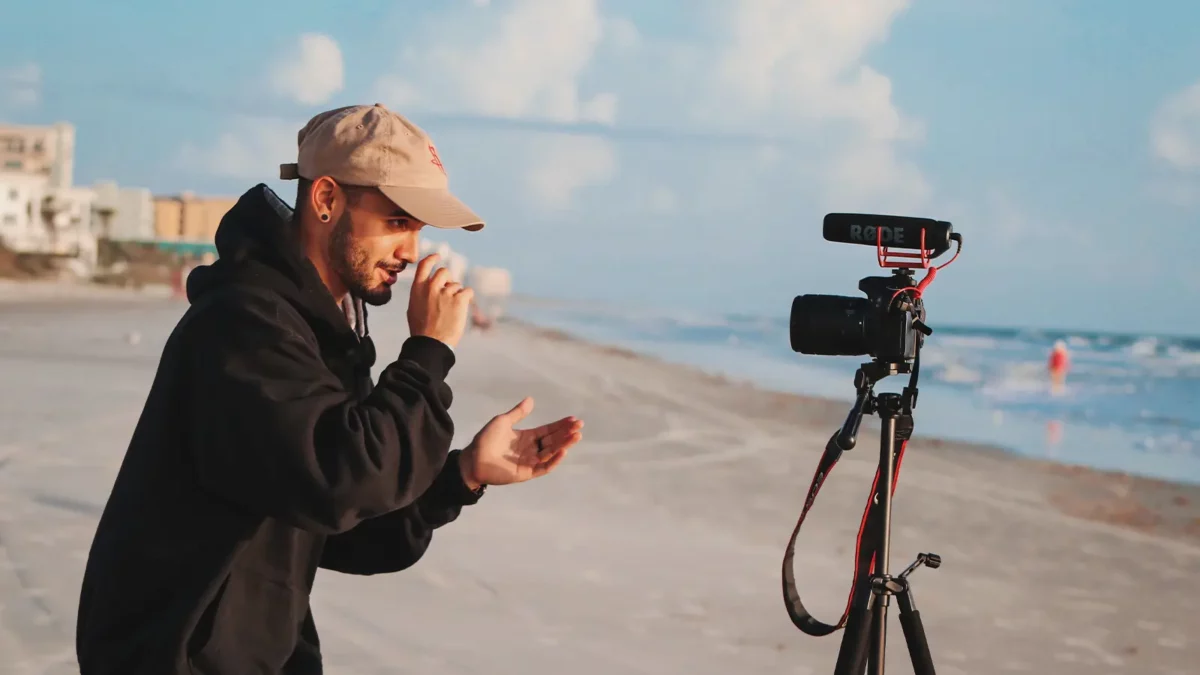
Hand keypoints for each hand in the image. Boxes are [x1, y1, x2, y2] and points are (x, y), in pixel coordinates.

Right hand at [407, 253, 472, 348]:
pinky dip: (467, 298)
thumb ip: (420, 295)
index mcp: (418, 288)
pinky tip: (462, 309)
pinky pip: (468, 291)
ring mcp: (446, 292)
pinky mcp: (459, 300)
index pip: (424, 265)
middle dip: (448, 280)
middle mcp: (431, 287)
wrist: (431, 343)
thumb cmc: (421, 330)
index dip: (432, 258)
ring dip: (457, 295)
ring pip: (457, 285)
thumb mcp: (413, 309)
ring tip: (451, 312)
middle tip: (449, 293)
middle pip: (444, 272)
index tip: (438, 256)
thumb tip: (427, 287)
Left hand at [458, 397, 582, 488]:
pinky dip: (554, 460)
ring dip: (564, 444)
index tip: (573, 419)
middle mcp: (531, 449)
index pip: (548, 431)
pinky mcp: (527, 473)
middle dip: (566, 433)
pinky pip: (544, 467)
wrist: (473, 458)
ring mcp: (530, 462)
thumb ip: (518, 413)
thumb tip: (531, 399)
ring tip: (575, 436)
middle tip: (579, 426)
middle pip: (553, 441)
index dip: (560, 425)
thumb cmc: (486, 439)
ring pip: (551, 453)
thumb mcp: (503, 421)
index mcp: (527, 437)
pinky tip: (563, 451)